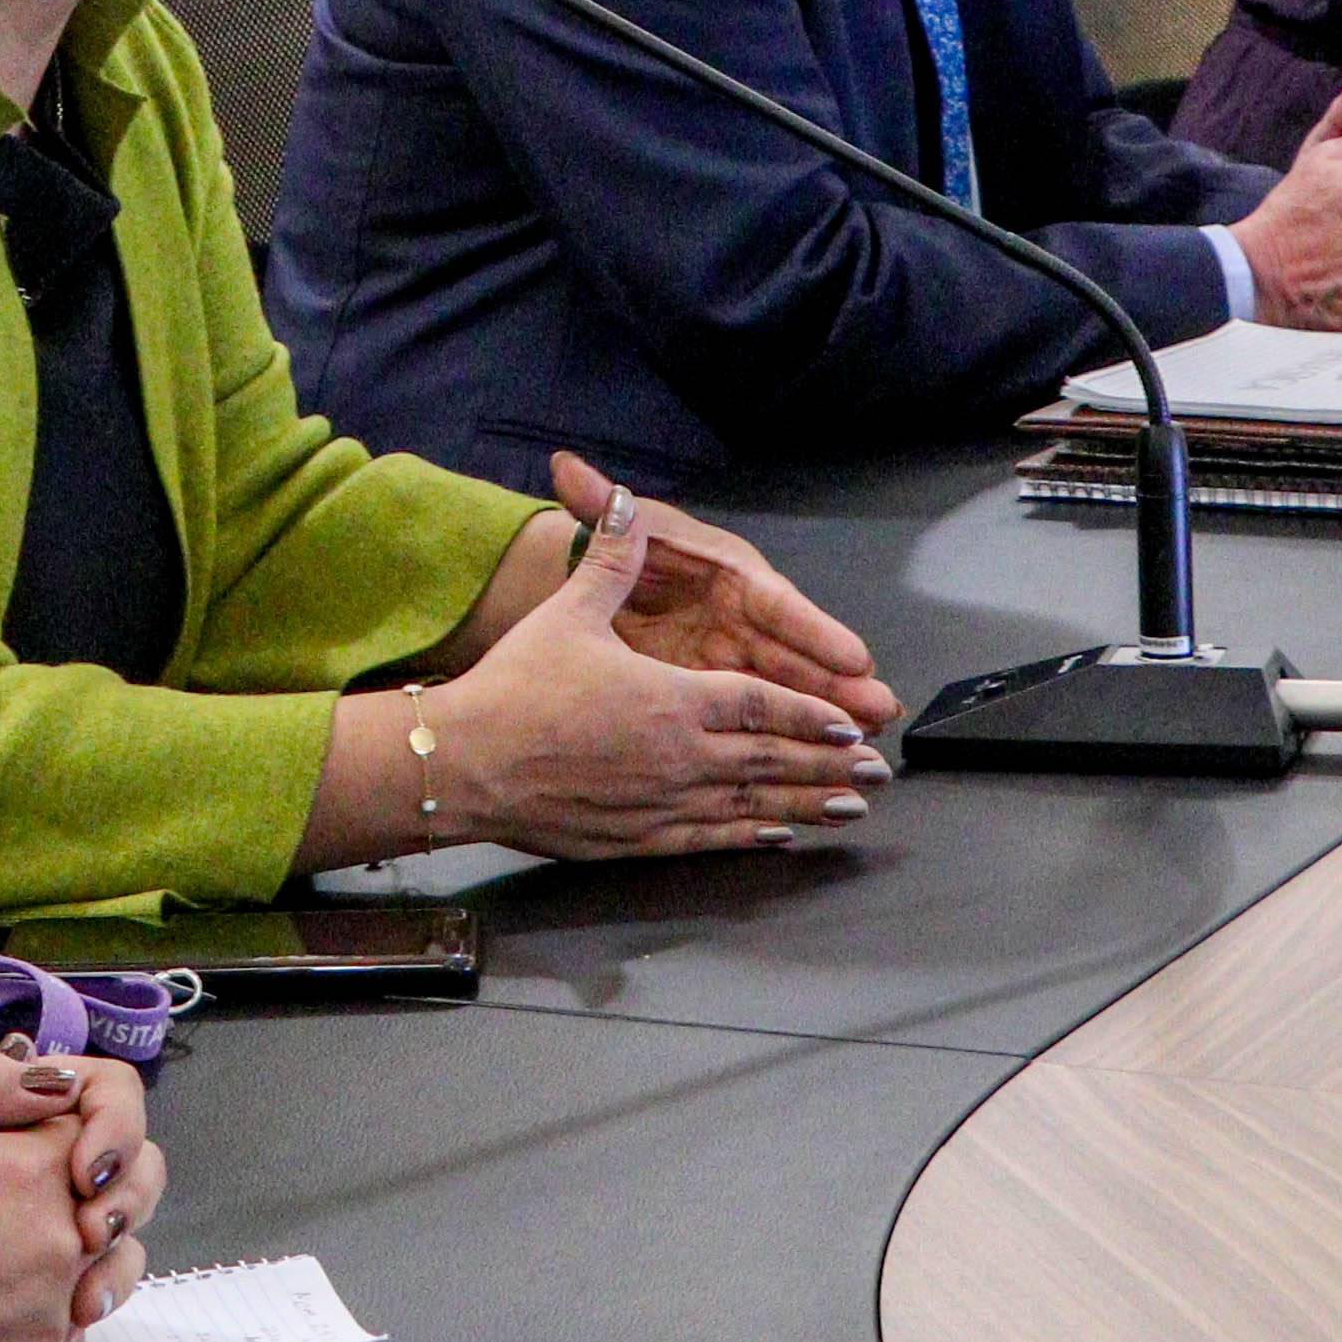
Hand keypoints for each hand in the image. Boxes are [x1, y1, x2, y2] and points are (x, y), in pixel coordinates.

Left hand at [0, 1044, 149, 1289]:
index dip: (115, 1124)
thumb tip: (58, 1081)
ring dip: (117, 1260)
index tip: (84, 1168)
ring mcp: (12, 1232)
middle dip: (129, 1193)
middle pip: (124, 1164)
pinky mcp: (0, 1294)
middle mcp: (16, 1167)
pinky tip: (61, 1329)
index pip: (99, 1093)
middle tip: (87, 1233)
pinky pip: (68, 1295)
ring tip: (79, 1299)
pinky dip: (79, 1309)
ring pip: (110, 1235)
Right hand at [438, 493, 888, 858]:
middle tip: (877, 771)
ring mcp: (660, 803)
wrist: (464, 762)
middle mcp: (678, 756)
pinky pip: (707, 839)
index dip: (810, 711)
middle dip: (828, 763)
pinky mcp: (635, 838)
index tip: (850, 719)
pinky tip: (776, 836)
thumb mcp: (569, 610)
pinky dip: (749, 836)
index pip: (760, 704)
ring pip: (750, 805)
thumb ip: (609, 556)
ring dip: (804, 804)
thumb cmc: (516, 686)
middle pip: (770, 758)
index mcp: (671, 699)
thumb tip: (626, 502)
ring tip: (849, 807)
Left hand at [547, 452, 903, 733]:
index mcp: (729, 573)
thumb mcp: (614, 530)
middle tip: (879, 707)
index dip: (814, 630)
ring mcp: (742, 653)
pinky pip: (768, 711)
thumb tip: (567, 468)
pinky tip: (824, 759)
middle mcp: (746, 614)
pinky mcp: (729, 686)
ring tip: (869, 737)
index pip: (776, 602)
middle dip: (838, 680)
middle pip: (797, 651)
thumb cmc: (625, 554)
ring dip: (828, 710)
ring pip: (791, 686)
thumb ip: (598, 506)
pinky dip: (795, 732)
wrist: (611, 589)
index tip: (853, 655)